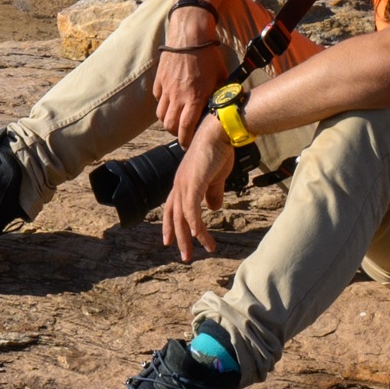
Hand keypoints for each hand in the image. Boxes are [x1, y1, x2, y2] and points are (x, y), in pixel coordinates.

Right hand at [152, 5, 225, 141]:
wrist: (190, 37)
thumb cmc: (209, 56)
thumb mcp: (221, 77)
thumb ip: (220, 94)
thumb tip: (225, 106)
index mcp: (195, 98)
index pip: (186, 128)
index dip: (186, 140)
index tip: (189, 144)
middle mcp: (177, 96)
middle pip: (170, 125)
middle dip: (176, 133)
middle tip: (183, 133)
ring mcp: (166, 88)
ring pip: (161, 114)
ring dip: (168, 120)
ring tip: (175, 120)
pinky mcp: (159, 80)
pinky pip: (158, 98)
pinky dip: (162, 104)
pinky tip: (171, 101)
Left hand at [161, 119, 237, 263]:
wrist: (220, 132)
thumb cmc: (218, 151)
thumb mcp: (216, 177)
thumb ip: (213, 193)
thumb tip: (213, 208)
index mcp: (183, 182)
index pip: (172, 207)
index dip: (170, 225)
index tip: (170, 241)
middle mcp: (179, 184)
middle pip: (174, 216)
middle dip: (178, 238)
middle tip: (184, 256)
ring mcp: (184, 184)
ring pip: (182, 218)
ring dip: (189, 238)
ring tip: (197, 253)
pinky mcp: (193, 184)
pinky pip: (192, 211)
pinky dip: (196, 226)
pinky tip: (201, 237)